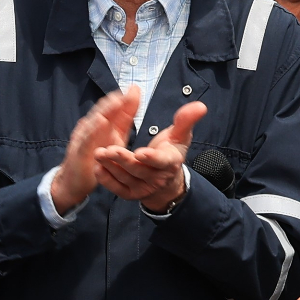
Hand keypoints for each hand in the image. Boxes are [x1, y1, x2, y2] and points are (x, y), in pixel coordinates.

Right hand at [49, 89, 139, 215]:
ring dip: (105, 110)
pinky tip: (101, 121)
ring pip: (94, 120)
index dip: (125, 100)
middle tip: (127, 92)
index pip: (115, 109)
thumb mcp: (115, 138)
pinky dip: (93, 129)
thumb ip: (124, 118)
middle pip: (104, 110)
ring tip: (116, 100)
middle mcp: (93, 127)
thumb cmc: (96, 157)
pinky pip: (86, 138)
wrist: (76, 180)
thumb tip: (134, 97)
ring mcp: (84, 137)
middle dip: (115, 100)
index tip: (136, 88)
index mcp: (104, 125)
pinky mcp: (79, 150)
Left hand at [97, 97, 206, 211]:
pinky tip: (98, 169)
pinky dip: (107, 181)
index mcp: (169, 163)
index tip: (140, 152)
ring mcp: (142, 188)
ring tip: (98, 154)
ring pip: (125, 178)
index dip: (152, 158)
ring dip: (111, 167)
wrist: (165, 181)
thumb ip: (186, 121)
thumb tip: (201, 106)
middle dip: (123, 160)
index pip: (161, 161)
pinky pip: (117, 189)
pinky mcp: (130, 194)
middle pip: (138, 169)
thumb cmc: (170, 152)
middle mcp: (156, 178)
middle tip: (109, 150)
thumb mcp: (180, 136)